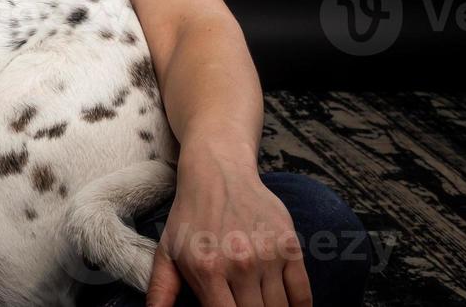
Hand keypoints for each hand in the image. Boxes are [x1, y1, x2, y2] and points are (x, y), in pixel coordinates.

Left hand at [146, 146, 311, 306]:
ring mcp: (269, 255)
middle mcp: (241, 264)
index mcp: (208, 270)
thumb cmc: (190, 216)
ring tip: (259, 303)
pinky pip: (303, 294)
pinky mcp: (290, 246)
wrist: (218, 171)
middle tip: (242, 305)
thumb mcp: (167, 251)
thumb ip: (162, 291)